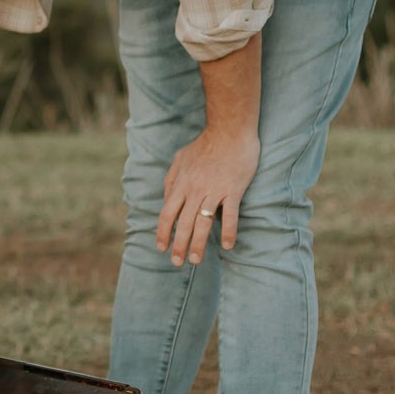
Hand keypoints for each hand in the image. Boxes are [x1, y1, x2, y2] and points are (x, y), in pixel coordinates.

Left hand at [156, 125, 259, 265]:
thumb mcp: (180, 159)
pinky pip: (230, 214)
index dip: (163, 232)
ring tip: (196, 260)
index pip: (167, 213)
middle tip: (177, 263)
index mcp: (181, 183)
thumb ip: (171, 179)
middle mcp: (195, 190)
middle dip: (178, 245)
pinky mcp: (233, 190)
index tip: (161, 248)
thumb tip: (166, 198)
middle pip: (183, 223)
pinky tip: (228, 245)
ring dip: (199, 244)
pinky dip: (229, 231)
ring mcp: (214, 190)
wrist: (229, 131)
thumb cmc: (205, 145)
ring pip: (203, 222)